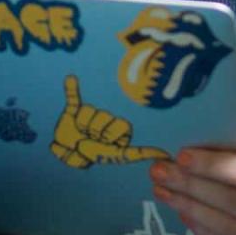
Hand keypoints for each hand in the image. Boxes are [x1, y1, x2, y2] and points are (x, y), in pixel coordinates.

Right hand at [50, 75, 172, 168]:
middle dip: (96, 131)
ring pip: (89, 111)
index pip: (121, 124)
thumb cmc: (96, 155)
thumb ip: (137, 153)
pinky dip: (71, 88)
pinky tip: (71, 79)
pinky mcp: (74, 108)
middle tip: (91, 139)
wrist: (70, 154)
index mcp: (117, 127)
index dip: (112, 133)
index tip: (108, 141)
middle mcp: (105, 118)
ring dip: (83, 125)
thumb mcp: (118, 155)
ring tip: (81, 133)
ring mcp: (89, 113)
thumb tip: (165, 154)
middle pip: (105, 117)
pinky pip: (73, 96)